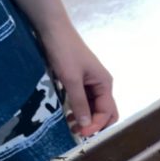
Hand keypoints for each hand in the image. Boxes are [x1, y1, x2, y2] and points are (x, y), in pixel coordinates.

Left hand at [40, 22, 117, 136]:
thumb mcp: (71, 79)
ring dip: (86, 118)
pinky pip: (84, 99)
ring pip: (94, 107)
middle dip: (95, 124)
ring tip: (71, 126)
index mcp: (105, 84)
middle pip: (105, 111)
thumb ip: (79, 103)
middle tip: (78, 132)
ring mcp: (91, 82)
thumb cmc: (64, 51)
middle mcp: (102, 85)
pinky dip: (79, 109)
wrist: (52, 27)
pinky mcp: (80, 79)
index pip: (107, 112)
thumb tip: (87, 125)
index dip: (96, 125)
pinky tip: (68, 114)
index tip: (81, 133)